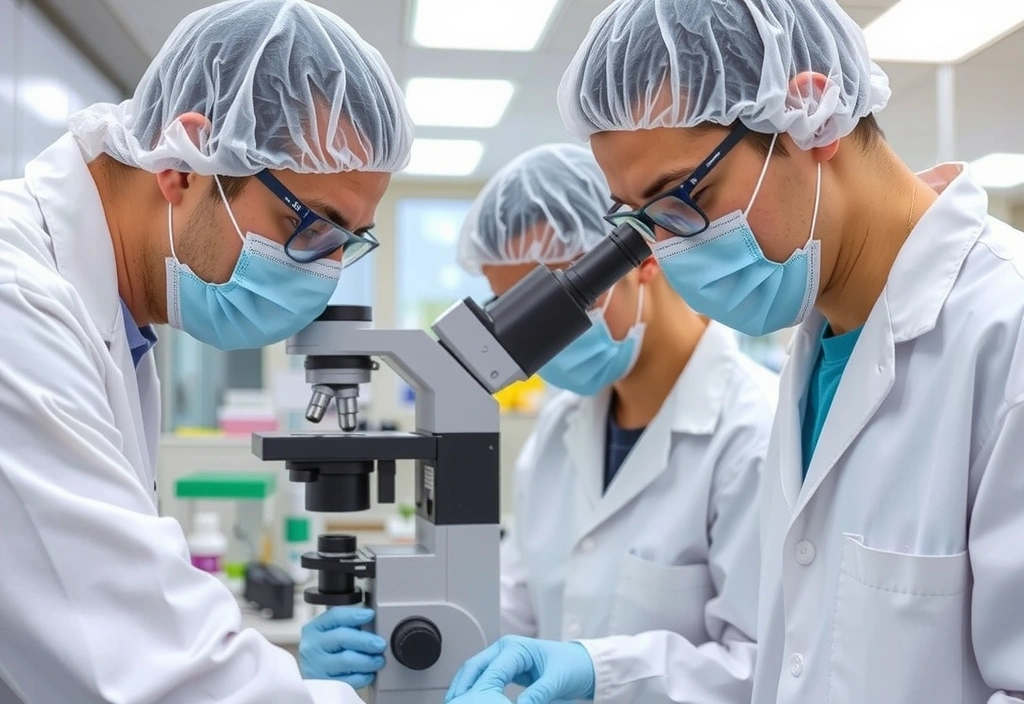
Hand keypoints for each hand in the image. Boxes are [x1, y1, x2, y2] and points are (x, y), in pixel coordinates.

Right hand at [299, 606, 386, 688]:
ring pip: (346, 660)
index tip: (370, 615)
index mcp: (314, 629)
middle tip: (380, 644)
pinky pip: (348, 681)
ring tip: (379, 660)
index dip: (354, 615)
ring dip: (367, 660)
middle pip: (342, 638)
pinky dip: (362, 677)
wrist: (304, 677)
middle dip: (365, 640)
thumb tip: (372, 621)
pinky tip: (369, 673)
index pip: (334, 617)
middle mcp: (313, 647)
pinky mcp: (325, 686)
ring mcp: (317, 667)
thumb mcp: (328, 633)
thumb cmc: (323, 650)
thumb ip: (347, 625)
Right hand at [445, 636, 594, 703]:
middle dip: (461, 686)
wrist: (582, 666)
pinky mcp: (505, 670)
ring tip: (454, 703)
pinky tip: (469, 700)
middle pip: (474, 667)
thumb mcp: (557, 681)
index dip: (479, 690)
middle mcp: (506, 650)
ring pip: (475, 672)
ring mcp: (504, 659)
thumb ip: (538, 694)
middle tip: (453, 703)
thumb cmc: (572, 666)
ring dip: (464, 687)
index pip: (491, 671)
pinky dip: (474, 689)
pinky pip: (484, 679)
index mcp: (516, 647)